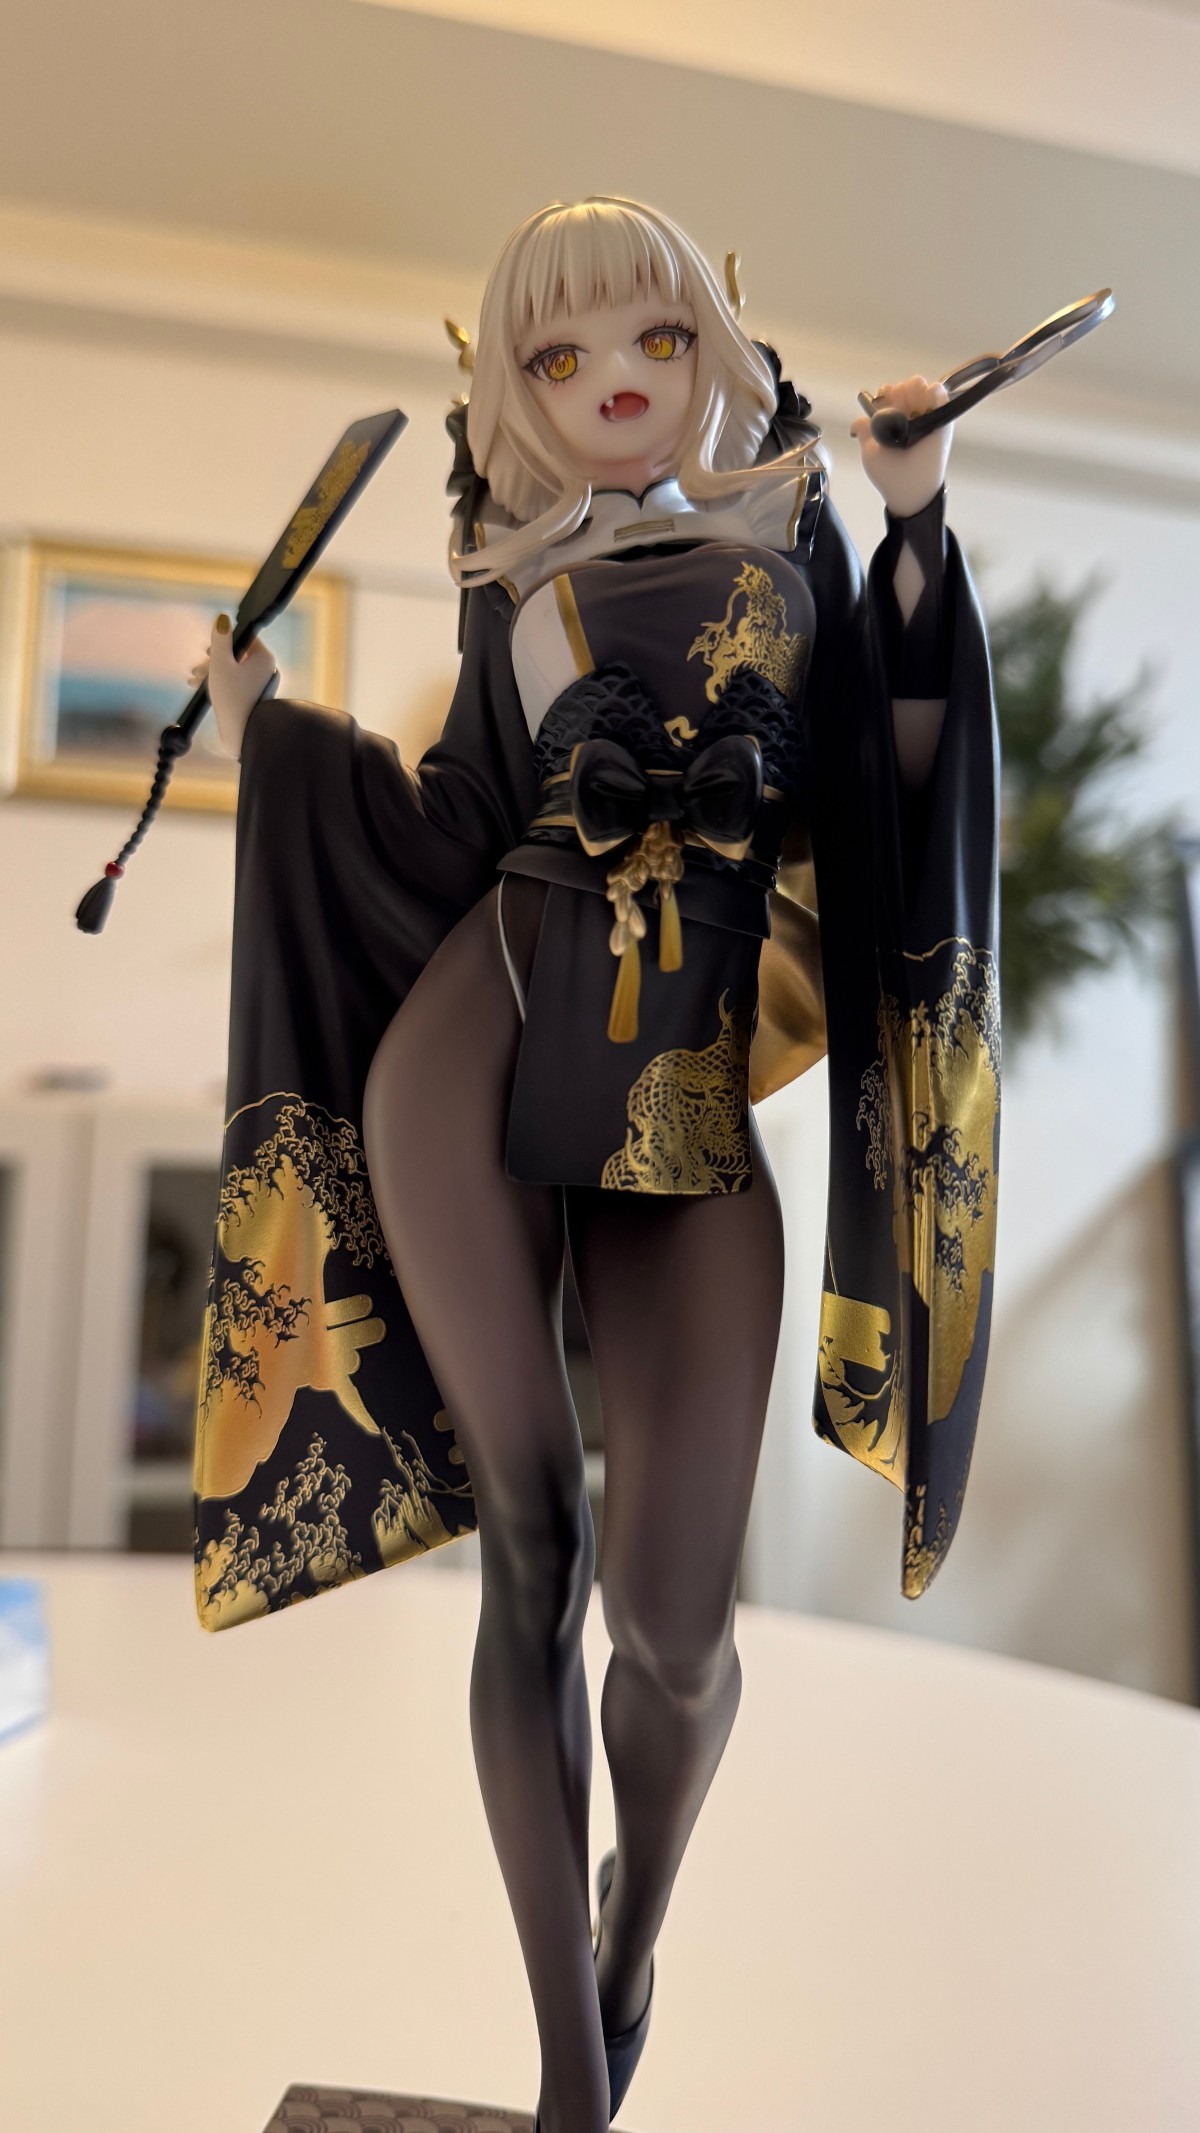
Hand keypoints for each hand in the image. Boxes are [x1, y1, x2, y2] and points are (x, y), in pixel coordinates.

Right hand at [189, 614, 277, 759]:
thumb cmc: (232, 698)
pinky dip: (220, 682)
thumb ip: (220, 639)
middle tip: (197, 668)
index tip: (208, 648)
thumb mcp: (220, 663)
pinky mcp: (253, 699)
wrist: (242, 735)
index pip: (245, 637)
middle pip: (236, 654)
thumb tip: (222, 618)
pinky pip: (235, 683)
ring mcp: (260, 685)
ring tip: (194, 680)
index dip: (224, 639)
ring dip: (212, 671)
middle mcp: (266, 669)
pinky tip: (203, 689)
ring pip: (233, 670)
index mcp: (264, 658)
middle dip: (213, 659)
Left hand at [851, 374, 951, 518]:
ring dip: (913, 390)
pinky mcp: (943, 418)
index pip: (888, 394)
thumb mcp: (871, 453)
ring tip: (911, 410)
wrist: (911, 491)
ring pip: (920, 385)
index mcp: (892, 420)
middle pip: (904, 387)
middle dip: (898, 393)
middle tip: (898, 410)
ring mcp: (926, 415)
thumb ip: (864, 432)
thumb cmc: (891, 475)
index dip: (885, 395)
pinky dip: (933, 391)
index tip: (882, 406)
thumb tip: (856, 422)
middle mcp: (909, 415)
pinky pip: (940, 393)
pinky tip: (926, 401)